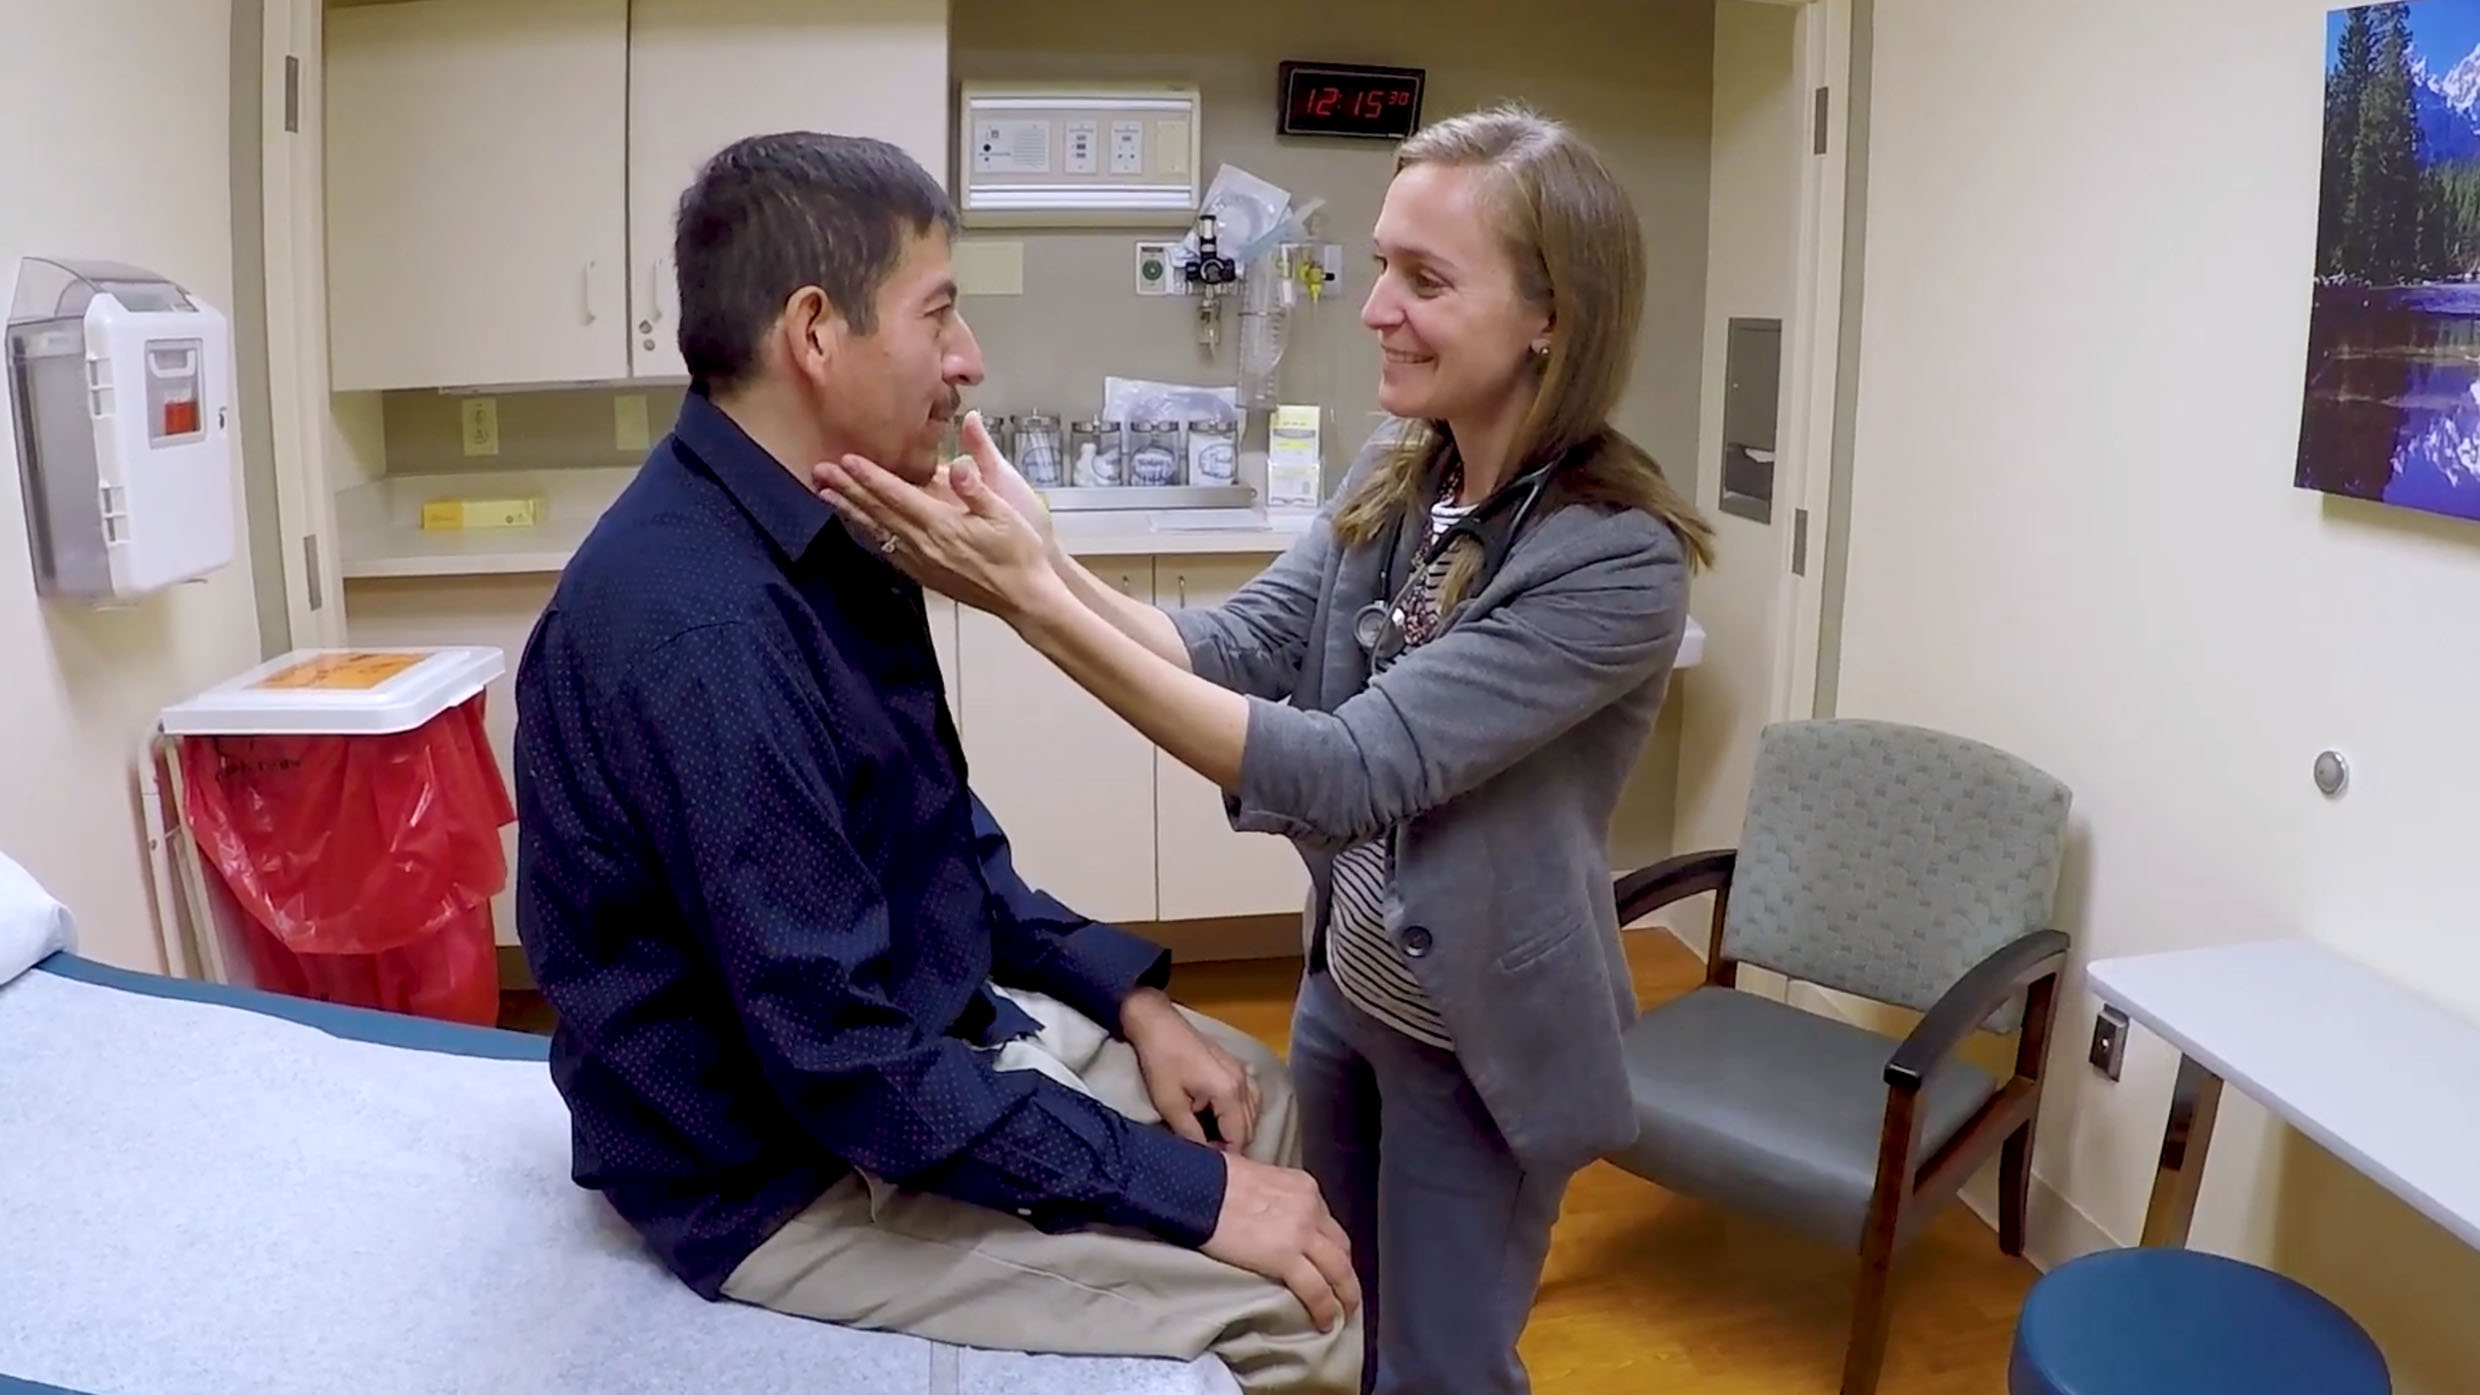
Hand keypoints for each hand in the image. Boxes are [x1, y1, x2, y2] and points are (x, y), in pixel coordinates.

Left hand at [814, 433, 1059, 621]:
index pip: (897, 496)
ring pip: (878, 532)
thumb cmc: (1019, 552)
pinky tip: (858, 527)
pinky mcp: (925, 575)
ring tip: (826, 495)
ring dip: (850, 512)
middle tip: (820, 471)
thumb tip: (958, 465)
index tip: (846, 460)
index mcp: (942, 525)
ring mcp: (922, 562)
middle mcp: (925, 544)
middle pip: (878, 512)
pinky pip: (888, 550)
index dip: (870, 477)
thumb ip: (977, 488)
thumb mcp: (1005, 513)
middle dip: (848, 490)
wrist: (1024, 598)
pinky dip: (869, 534)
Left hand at [1121, 988, 1259, 1151]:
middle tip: (1210, 1154)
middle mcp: (1243, 1083)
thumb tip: (1205, 1155)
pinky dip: (1244, 1111)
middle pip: (1250, 1126)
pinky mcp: (1237, 1065)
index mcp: (1229, 1092)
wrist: (1157, 1023)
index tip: (1209, 1165)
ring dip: (1240, 1128)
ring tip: (1217, 1138)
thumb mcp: (1169, 1103)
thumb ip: (1190, 1134)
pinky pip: (1251, 1096)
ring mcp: (1243, 1071)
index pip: (1239, 1137)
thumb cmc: (1160, 1062)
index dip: (1226, 1155)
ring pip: (1254, 1112)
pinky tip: (1227, 1116)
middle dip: (1234, 1144)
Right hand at [1204, 1152, 1360, 1333]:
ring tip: (1343, 1313)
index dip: (1332, 1248)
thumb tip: (1268, 1215)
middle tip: (1346, 1293)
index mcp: (1304, 1188)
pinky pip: (1316, 1289)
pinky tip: (1324, 1321)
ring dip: (1344, 1295)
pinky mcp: (1286, 1258)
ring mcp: (1302, 1234)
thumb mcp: (1259, 1178)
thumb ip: (1274, 1197)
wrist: (1199, 1188)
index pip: (1328, 1223)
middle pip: (1341, 1248)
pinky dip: (1324, 1308)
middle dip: (1346, 1274)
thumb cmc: (1216, 1180)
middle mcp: (1311, 1208)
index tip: (1329, 1263)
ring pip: (1338, 1271)